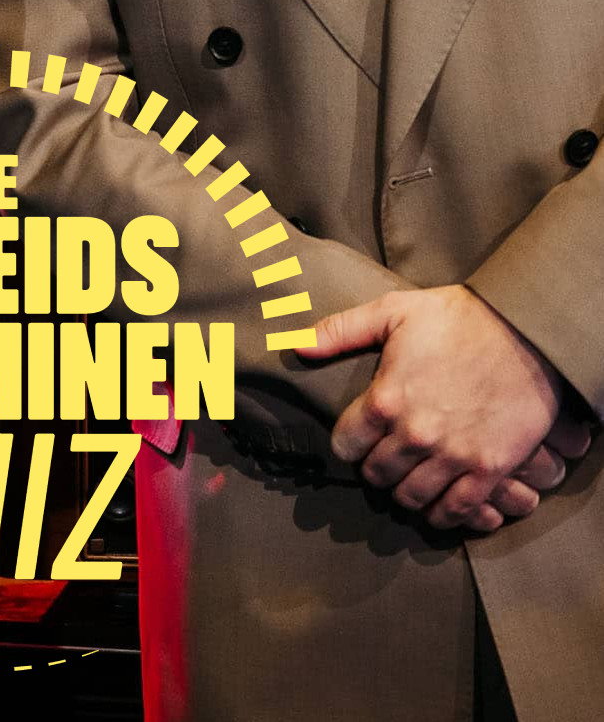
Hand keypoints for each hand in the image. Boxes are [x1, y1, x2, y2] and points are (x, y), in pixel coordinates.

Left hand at [313, 285, 577, 532]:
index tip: (355, 438)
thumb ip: (342, 330)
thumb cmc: (458, 318)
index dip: (347, 442)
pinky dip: (443, 514)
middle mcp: (415, 434)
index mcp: (387, 398)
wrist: (527, 333)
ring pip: (411, 498)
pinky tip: (439, 504)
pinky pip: (456, 511)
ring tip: (409, 479)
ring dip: (405, 491)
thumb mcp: (394, 311)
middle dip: (374, 468)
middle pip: (376, 475)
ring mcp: (453, 457)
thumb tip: (296, 343)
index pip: (345, 443)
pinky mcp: (488, 470)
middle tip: (383, 458)